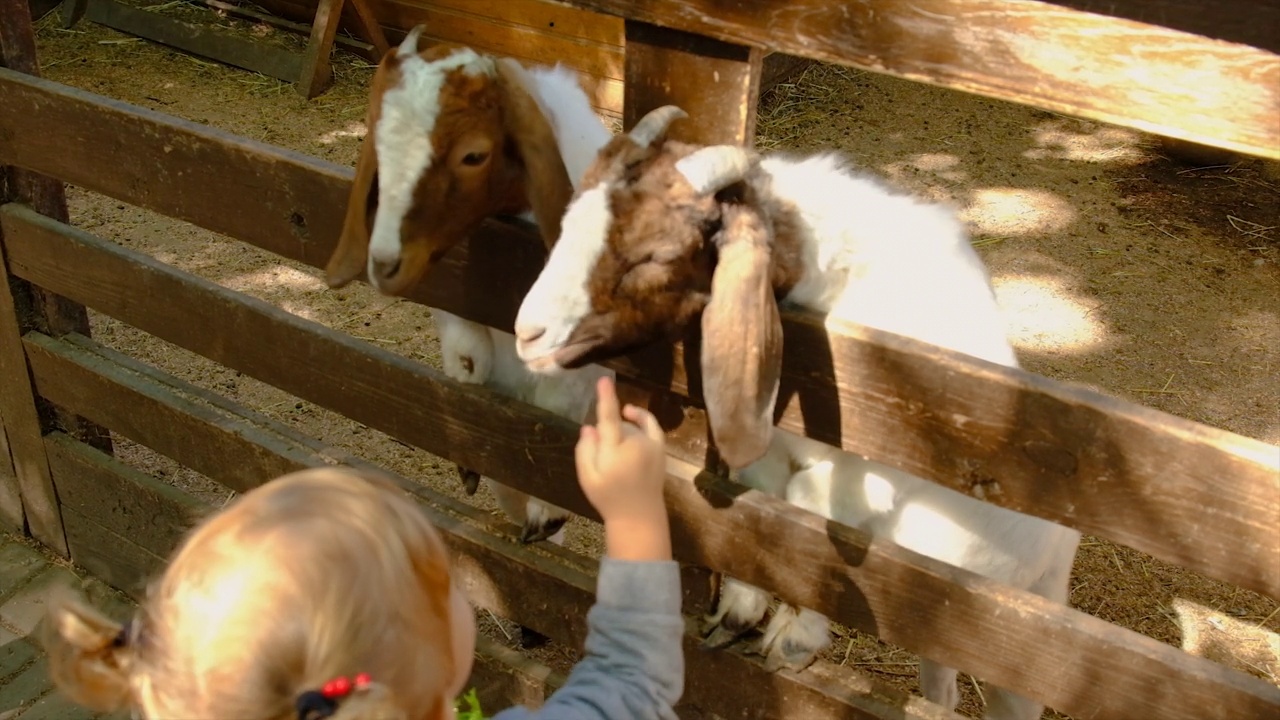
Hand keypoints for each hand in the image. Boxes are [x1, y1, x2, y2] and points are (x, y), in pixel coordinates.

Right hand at [575, 376, 671, 561]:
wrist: (638, 515)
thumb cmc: (608, 497)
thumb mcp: (587, 477)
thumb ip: (585, 450)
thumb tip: (589, 427)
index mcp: (615, 450)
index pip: (609, 418)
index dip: (606, 397)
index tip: (604, 379)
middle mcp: (636, 443)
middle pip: (616, 426)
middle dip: (606, 434)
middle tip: (601, 460)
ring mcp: (651, 445)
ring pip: (630, 427)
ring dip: (620, 432)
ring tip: (613, 455)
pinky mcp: (660, 449)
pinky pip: (651, 424)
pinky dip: (642, 416)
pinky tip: (630, 412)